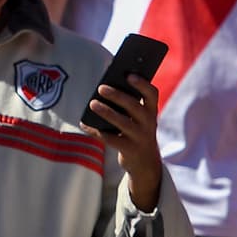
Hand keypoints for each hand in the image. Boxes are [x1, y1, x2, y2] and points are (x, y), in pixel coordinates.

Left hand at [81, 74, 163, 211]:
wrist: (145, 162)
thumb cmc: (136, 130)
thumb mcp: (137, 117)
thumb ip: (127, 103)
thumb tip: (104, 86)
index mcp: (150, 111)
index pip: (151, 94)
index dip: (142, 84)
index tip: (129, 75)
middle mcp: (149, 123)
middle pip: (135, 107)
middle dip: (118, 96)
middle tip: (101, 88)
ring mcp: (140, 138)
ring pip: (124, 124)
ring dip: (107, 113)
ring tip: (92, 104)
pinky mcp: (130, 150)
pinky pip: (111, 139)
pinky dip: (96, 131)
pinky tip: (84, 124)